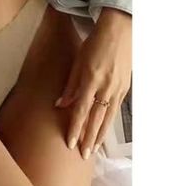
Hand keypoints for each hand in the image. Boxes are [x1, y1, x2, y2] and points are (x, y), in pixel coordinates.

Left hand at [54, 8, 131, 158]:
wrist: (119, 31)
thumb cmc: (95, 43)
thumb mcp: (78, 61)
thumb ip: (70, 84)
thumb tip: (60, 104)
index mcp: (91, 79)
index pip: (80, 110)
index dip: (74, 127)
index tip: (69, 142)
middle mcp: (105, 87)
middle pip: (95, 118)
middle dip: (87, 138)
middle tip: (82, 154)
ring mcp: (117, 88)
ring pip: (107, 117)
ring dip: (99, 134)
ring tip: (92, 148)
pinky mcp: (125, 88)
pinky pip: (115, 109)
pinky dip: (108, 122)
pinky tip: (103, 130)